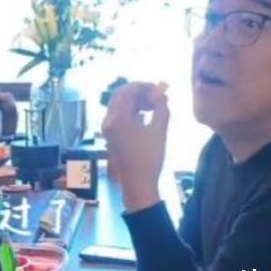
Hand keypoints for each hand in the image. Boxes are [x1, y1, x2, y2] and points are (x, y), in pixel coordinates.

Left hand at [102, 82, 170, 212]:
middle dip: (140, 92)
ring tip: (156, 104)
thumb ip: (161, 108)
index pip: (127, 90)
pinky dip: (133, 110)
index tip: (160, 88)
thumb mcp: (159, 130)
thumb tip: (161, 93)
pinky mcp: (111, 134)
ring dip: (137, 100)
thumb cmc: (149, 158)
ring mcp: (108, 128)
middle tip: (158, 94)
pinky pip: (120, 114)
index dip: (144, 86)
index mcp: (117, 118)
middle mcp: (108, 120)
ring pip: (120, 104)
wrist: (138, 184)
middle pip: (121, 95)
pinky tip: (148, 114)